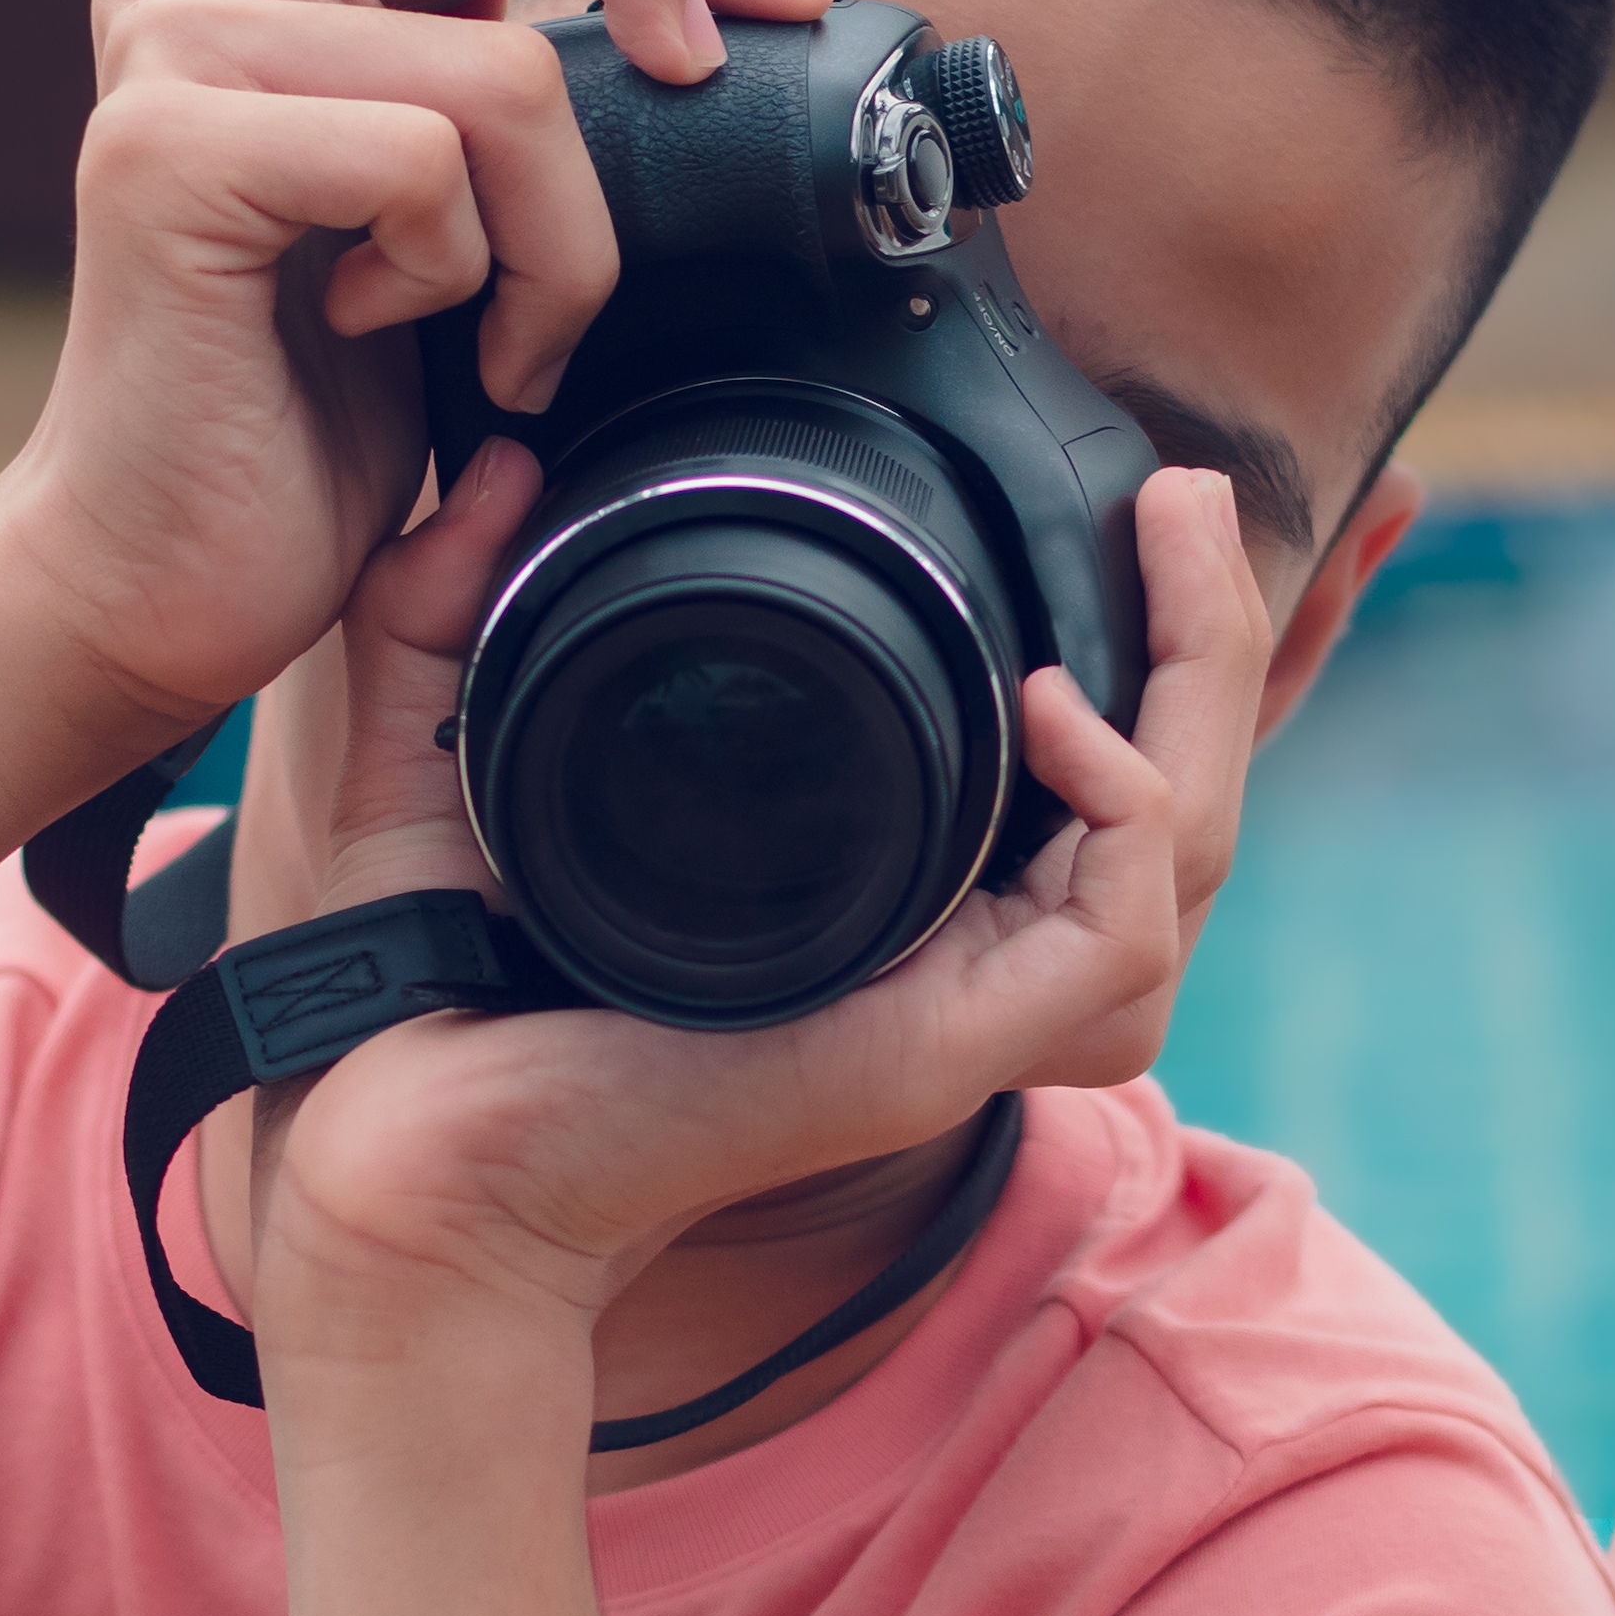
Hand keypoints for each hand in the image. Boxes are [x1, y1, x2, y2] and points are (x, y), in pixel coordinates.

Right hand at [0, 0, 844, 758]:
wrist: (160, 586)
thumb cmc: (313, 423)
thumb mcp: (448, 215)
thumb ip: (498, 78)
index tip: (768, 1)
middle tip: (696, 92)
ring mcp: (166, 55)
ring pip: (501, 66)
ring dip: (558, 237)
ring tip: (496, 344)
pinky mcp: (164, 153)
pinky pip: (424, 160)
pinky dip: (457, 275)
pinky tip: (381, 340)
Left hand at [236, 448, 1277, 1382]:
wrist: (396, 1145)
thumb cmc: (423, 989)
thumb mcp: (441, 746)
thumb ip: (454, 600)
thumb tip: (507, 470)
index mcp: (882, 886)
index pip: (1083, 771)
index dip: (1145, 644)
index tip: (1128, 505)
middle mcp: (953, 949)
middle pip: (1180, 793)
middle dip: (1217, 629)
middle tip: (1185, 493)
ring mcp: (968, 1008)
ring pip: (1190, 851)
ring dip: (1212, 688)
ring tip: (1177, 543)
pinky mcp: (956, 1048)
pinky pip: (1121, 928)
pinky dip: (1124, 806)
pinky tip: (1060, 703)